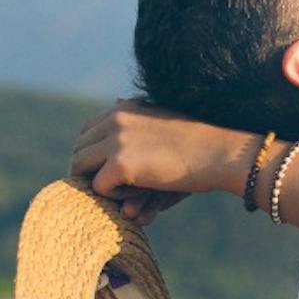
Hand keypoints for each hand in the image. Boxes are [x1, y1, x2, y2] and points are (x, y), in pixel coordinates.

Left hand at [70, 103, 260, 210]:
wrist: (219, 153)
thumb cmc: (198, 143)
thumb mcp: (163, 123)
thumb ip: (138, 120)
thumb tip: (116, 102)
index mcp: (125, 108)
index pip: (88, 131)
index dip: (92, 154)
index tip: (104, 172)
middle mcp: (115, 119)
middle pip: (79, 149)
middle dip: (88, 171)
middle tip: (108, 189)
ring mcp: (115, 140)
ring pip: (80, 166)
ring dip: (98, 182)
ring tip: (124, 191)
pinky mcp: (120, 165)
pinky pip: (98, 186)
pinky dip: (114, 196)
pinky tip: (137, 195)